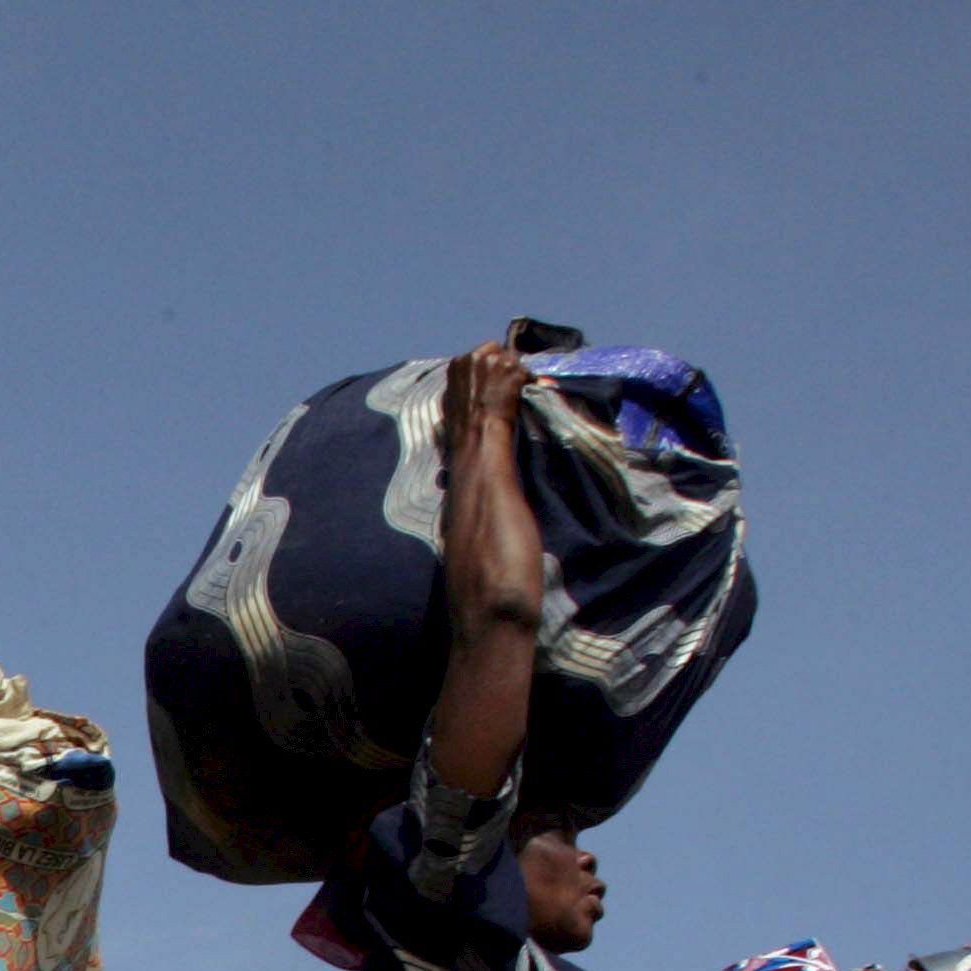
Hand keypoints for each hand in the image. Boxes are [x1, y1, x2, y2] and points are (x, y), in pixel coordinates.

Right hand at [435, 343, 545, 643]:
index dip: (467, 413)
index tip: (476, 385)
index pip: (461, 447)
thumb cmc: (495, 606)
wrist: (488, 622)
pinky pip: (494, 422)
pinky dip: (500, 390)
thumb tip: (494, 546)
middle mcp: (461, 486)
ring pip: (473, 415)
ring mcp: (473, 479)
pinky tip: (511, 365)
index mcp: (462, 503)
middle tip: (481, 351)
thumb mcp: (496, 562)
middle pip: (460, 424)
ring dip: (483, 379)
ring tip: (494, 347)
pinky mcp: (492, 476)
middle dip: (468, 387)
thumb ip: (494, 542)